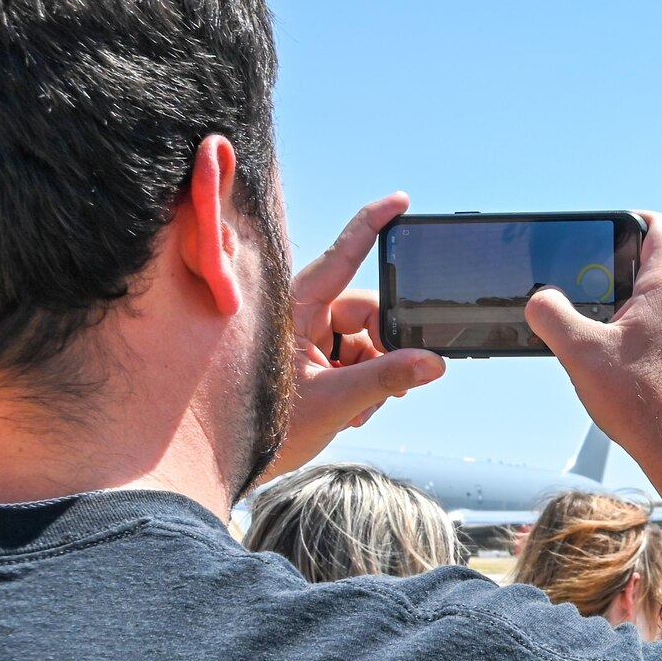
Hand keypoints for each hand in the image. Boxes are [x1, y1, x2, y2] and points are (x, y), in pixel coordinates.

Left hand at [264, 193, 445, 480]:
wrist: (228, 459)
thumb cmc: (264, 426)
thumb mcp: (335, 402)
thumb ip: (387, 379)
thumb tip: (433, 363)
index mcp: (294, 308)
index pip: (342, 256)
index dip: (372, 226)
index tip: (400, 202)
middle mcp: (299, 315)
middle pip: (364, 310)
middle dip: (384, 347)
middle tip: (394, 382)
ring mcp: (304, 337)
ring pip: (363, 339)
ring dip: (373, 373)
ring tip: (360, 408)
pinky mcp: (308, 358)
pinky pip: (351, 356)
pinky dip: (361, 382)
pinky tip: (353, 410)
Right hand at [523, 212, 661, 463]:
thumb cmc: (643, 403)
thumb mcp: (581, 352)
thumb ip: (552, 315)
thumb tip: (539, 299)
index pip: (657, 227)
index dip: (627, 220)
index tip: (601, 233)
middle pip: (653, 266)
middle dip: (615, 273)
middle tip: (583, 289)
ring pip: (659, 303)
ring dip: (626, 309)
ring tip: (595, 332)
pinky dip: (640, 336)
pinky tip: (616, 363)